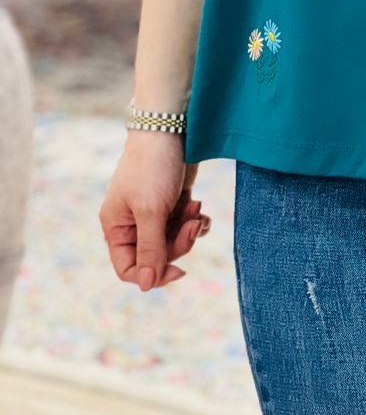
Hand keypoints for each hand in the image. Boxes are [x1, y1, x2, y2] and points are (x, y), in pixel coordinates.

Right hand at [99, 132, 210, 290]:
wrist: (172, 129)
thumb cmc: (153, 168)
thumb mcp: (151, 211)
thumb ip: (150, 249)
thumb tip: (146, 286)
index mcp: (116, 227)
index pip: (128, 268)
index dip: (152, 274)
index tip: (179, 270)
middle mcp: (132, 223)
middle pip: (157, 256)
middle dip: (179, 244)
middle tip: (193, 225)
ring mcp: (153, 213)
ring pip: (174, 242)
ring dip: (189, 230)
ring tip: (196, 210)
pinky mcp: (172, 203)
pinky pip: (185, 226)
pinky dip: (195, 221)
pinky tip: (200, 208)